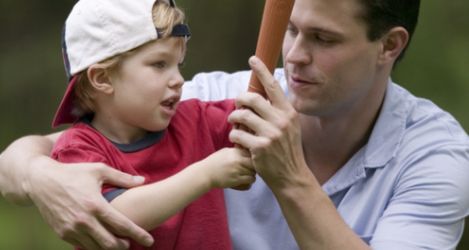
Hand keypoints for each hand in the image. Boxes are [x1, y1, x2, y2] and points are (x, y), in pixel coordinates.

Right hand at [26, 157, 153, 249]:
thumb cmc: (73, 173)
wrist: (41, 181)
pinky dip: (94, 246)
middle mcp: (84, 220)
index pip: (122, 225)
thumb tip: (143, 180)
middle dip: (124, 246)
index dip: (138, 235)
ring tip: (118, 243)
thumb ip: (122, 177)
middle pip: (110, 244)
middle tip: (132, 243)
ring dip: (110, 248)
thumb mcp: (99, 170)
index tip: (149, 240)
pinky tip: (101, 240)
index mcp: (96, 204)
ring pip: (96, 249)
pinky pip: (83, 246)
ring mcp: (72, 229)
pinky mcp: (63, 234)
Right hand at [204, 147, 255, 188]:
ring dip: (252, 174)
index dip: (254, 156)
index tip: (253, 159)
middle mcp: (238, 160)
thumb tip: (248, 148)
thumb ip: (237, 151)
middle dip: (255, 165)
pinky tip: (245, 180)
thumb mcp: (226, 152)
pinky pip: (250, 180)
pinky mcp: (237, 179)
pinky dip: (250, 180)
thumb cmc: (214, 162)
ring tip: (247, 174)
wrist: (205, 173)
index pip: (252, 152)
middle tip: (251, 168)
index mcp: (235, 152)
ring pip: (254, 172)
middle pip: (255, 162)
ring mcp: (238, 170)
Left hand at [228, 56, 308, 188]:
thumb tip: (261, 95)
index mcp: (288, 112)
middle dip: (239, 100)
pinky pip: (237, 134)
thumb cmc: (287, 150)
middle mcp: (281, 121)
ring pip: (241, 115)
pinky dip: (233, 135)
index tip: (253, 59)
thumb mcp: (290, 127)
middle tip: (237, 105)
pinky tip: (237, 140)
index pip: (273, 86)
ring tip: (235, 123)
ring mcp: (270, 134)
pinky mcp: (259, 147)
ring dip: (233, 118)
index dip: (262, 70)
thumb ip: (277, 111)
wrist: (291, 175)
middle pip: (251, 99)